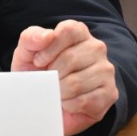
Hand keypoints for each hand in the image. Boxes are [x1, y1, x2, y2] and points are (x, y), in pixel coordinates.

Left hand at [10, 19, 118, 135]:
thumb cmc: (38, 71)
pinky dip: (68, 105)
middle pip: (71, 58)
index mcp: (78, 32)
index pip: (69, 31)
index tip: (38, 61)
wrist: (45, 99)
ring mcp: (106, 70)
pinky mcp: (110, 93)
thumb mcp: (26, 52)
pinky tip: (67, 102)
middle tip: (48, 79)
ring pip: (77, 82)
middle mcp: (97, 47)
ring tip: (56, 90)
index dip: (50, 48)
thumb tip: (47, 36)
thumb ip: (30, 38)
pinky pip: (84, 101)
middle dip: (52, 74)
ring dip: (59, 91)